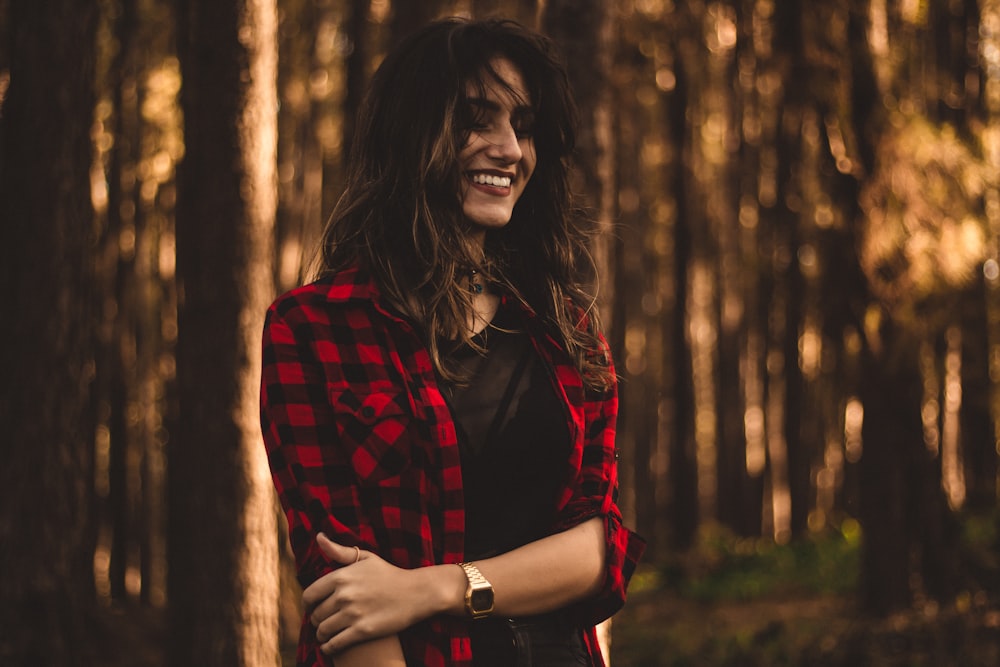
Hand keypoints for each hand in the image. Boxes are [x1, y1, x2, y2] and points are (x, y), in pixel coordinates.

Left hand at [303, 534, 432, 654]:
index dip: (308, 604)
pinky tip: (330, 646)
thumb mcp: (366, 558)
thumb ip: (339, 551)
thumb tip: (319, 537)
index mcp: (341, 576)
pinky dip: (329, 647)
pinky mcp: (362, 631)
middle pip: (315, 614)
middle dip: (317, 619)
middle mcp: (344, 595)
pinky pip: (334, 644)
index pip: (309, 595)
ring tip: (326, 634)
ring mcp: (353, 614)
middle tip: (323, 621)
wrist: (416, 592)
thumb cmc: (389, 574)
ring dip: (321, 634)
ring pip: (323, 630)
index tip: (313, 608)